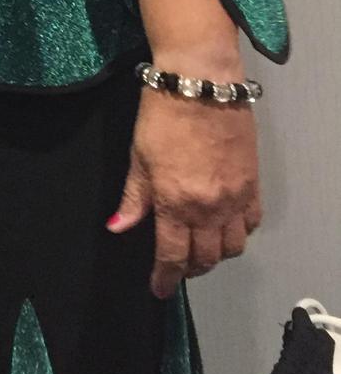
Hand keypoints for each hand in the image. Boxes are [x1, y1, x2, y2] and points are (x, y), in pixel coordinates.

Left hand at [107, 85, 261, 298]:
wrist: (200, 84)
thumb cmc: (162, 116)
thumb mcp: (138, 156)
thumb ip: (133, 197)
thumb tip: (119, 226)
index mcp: (176, 203)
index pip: (172, 256)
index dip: (165, 278)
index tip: (159, 289)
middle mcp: (209, 208)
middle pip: (206, 257)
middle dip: (190, 269)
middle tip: (178, 266)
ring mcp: (235, 197)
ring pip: (233, 247)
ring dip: (216, 254)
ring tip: (202, 248)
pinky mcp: (253, 183)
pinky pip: (252, 222)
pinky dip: (240, 232)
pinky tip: (226, 226)